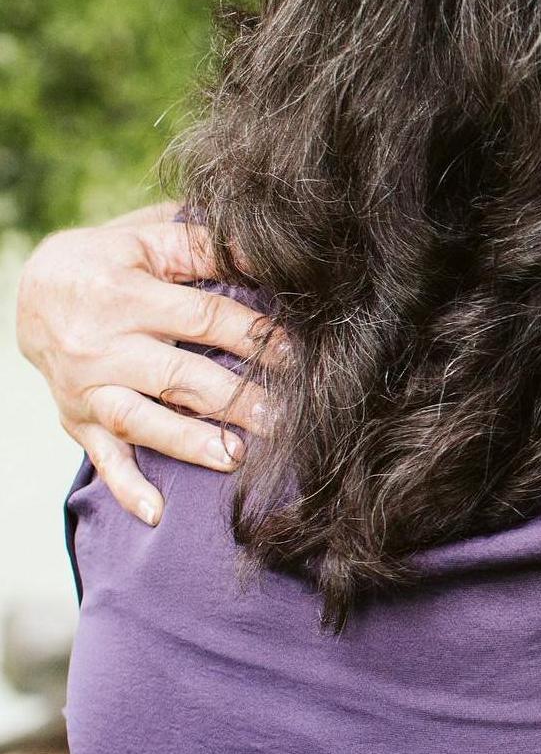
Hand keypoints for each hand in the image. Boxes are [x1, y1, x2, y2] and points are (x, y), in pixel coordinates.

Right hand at [15, 202, 273, 525]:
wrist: (32, 292)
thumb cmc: (110, 262)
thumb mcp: (146, 241)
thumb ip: (202, 247)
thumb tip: (267, 251)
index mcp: (123, 294)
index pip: (201, 318)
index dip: (252, 336)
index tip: (296, 356)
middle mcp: (101, 345)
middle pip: (179, 376)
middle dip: (235, 399)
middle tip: (284, 419)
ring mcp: (88, 388)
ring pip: (142, 420)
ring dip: (190, 443)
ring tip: (235, 458)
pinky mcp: (78, 419)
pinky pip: (103, 458)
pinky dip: (127, 488)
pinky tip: (157, 513)